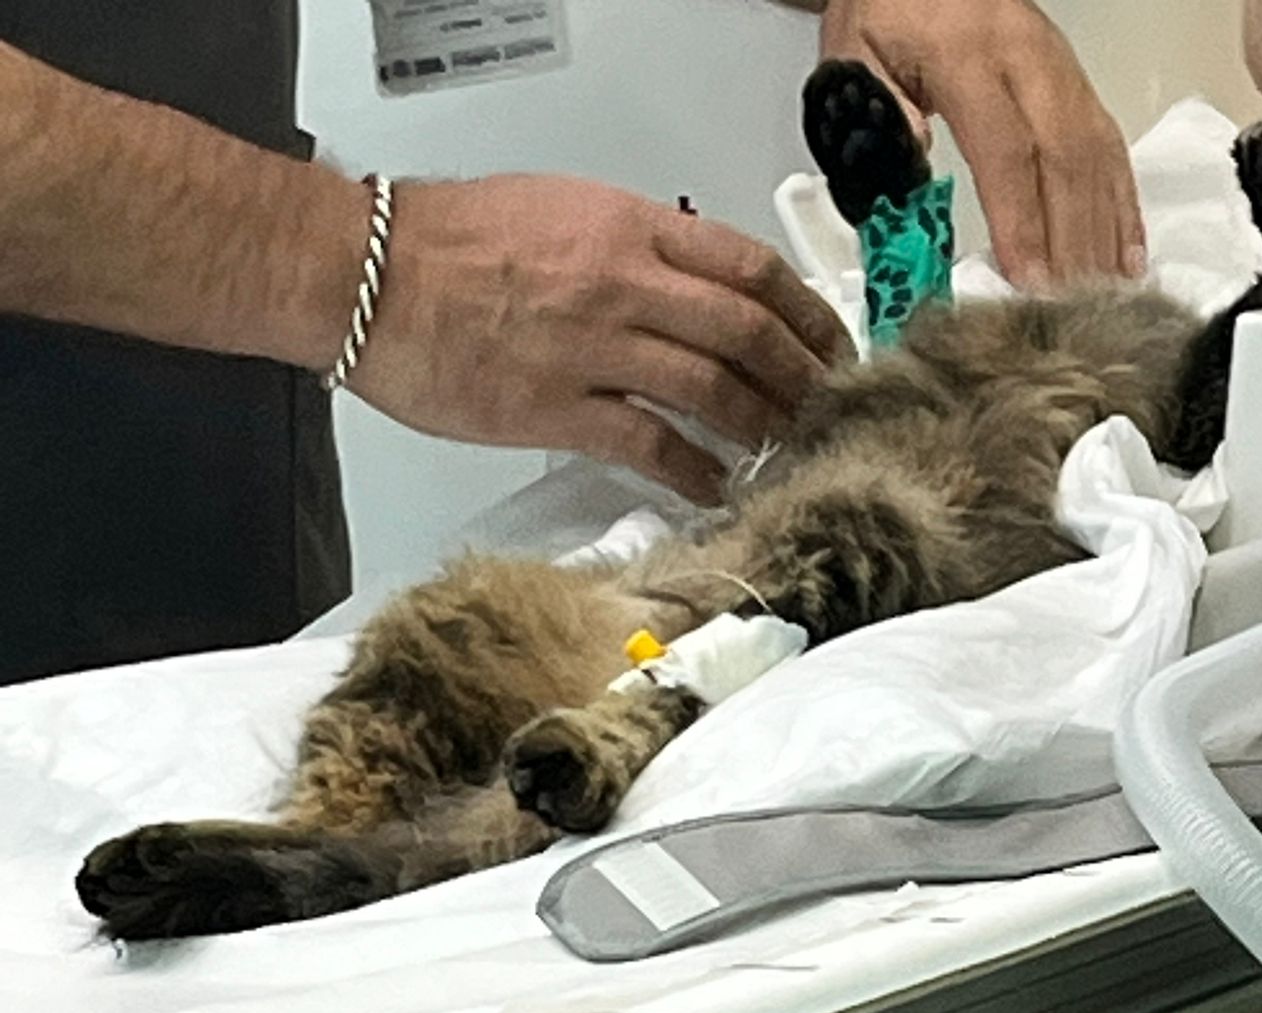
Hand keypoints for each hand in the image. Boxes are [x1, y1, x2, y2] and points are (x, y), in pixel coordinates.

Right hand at [352, 176, 849, 501]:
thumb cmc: (449, 241)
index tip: (825, 339)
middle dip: (799, 375)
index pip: (748, 267)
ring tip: (781, 449)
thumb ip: (633, 249)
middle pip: (746, 331)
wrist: (371, 276)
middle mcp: (623, 283)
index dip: (803, 310)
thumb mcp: (563, 212)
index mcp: (629, 228)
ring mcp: (595, 349)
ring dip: (760, 426)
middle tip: (822, 406)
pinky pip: (653, 444)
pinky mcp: (560, 409)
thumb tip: (686, 287)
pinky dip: (696, 470)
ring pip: (713, 390)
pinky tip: (716, 486)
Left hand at [819, 0, 1143, 287]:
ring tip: (1103, 299)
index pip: (1005, 151)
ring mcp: (1061, 72)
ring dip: (1102, 235)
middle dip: (1071, 244)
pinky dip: (1123, 208)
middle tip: (1071, 311)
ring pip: (1094, 158)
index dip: (1022, 223)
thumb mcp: (855, 59)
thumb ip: (878, 123)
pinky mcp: (1077, 84)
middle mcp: (1029, 61)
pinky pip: (1110, 148)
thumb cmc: (888, 14)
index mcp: (969, 56)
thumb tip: (915, 186)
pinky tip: (1128, 258)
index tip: (1029, 284)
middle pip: (1064, 161)